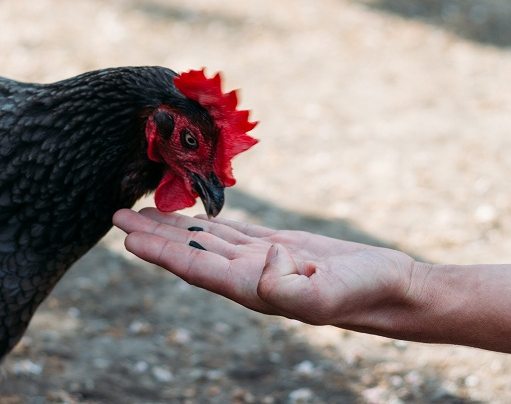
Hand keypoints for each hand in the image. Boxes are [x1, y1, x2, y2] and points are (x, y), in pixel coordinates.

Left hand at [113, 208, 422, 331]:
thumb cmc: (363, 294)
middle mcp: (248, 276)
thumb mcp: (326, 296)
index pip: (193, 266)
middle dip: (153, 236)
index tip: (127, 236)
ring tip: (144, 216)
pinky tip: (193, 221)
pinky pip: (234, 232)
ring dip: (174, 229)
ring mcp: (262, 262)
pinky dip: (209, 224)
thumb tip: (264, 263)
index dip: (158, 251)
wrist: (392, 288)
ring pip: (207, 240)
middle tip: (118, 217)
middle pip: (189, 252)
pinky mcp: (280, 248)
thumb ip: (290, 289)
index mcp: (251, 288)